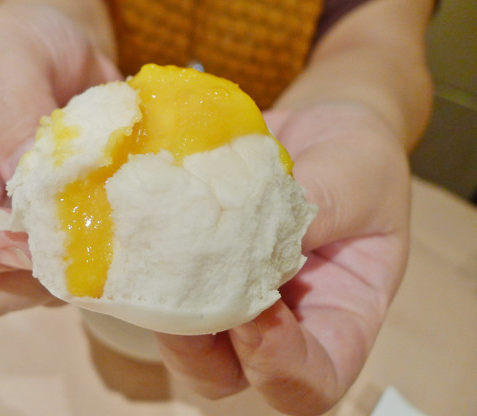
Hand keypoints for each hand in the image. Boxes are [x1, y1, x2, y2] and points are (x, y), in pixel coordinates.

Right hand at [0, 3, 119, 314]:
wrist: (65, 52)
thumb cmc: (16, 42)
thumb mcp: (3, 54)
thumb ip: (9, 113)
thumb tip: (34, 193)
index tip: (16, 234)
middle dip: (26, 270)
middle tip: (79, 233)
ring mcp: (12, 235)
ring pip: (29, 289)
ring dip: (71, 270)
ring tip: (109, 215)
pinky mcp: (60, 239)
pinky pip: (77, 273)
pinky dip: (103, 257)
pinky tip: (127, 216)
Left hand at [155, 103, 410, 414]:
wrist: (321, 124)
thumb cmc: (361, 160)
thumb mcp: (355, 180)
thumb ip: (310, 211)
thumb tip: (244, 237)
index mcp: (339, 316)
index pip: (315, 381)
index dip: (282, 368)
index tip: (261, 312)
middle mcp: (282, 320)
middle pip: (234, 374)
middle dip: (203, 355)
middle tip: (190, 297)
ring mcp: (233, 292)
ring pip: (187, 339)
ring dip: (165, 316)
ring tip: (158, 265)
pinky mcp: (197, 259)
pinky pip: (165, 282)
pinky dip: (150, 268)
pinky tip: (145, 230)